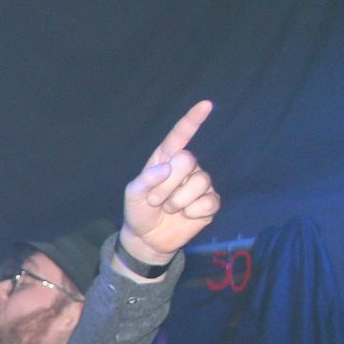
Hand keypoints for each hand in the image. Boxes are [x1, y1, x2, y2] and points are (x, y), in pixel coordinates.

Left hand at [121, 100, 220, 262]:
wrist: (148, 238)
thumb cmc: (140, 211)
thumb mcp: (133, 195)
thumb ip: (145, 180)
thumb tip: (167, 168)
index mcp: (166, 160)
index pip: (179, 136)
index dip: (192, 120)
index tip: (205, 105)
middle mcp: (186, 168)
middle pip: (187, 160)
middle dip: (167, 184)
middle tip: (156, 200)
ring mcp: (200, 184)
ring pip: (199, 182)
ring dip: (177, 201)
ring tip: (168, 209)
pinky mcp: (210, 203)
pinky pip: (208, 202)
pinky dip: (192, 212)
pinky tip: (185, 215)